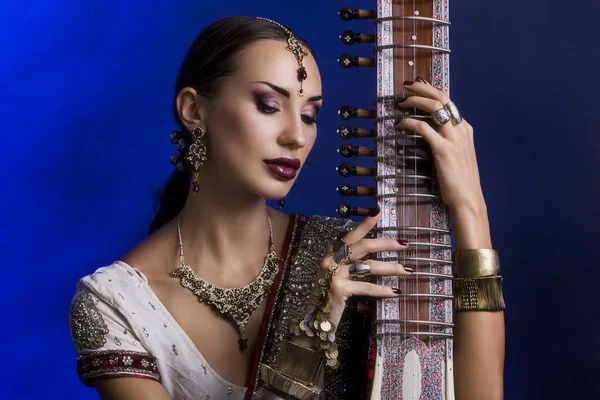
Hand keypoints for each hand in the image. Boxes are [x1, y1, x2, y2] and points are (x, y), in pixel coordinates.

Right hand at [320, 212, 412, 328]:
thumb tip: (364, 248)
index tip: (379, 212)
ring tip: (407, 270)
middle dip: (386, 243)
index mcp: (331, 255)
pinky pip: (366, 286)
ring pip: (369, 267)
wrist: (315, 321)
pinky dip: (382, 289)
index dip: (365, 224)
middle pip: (363, 246)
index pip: (351, 236)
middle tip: (405, 243)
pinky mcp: (338, 288)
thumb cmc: (328, 299)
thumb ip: (345, 261)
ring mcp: (333, 273)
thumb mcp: (335, 275)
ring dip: (391, 267)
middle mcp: (330, 260)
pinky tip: (395, 291)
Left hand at [397, 78, 484, 213]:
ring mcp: (453, 138)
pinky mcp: (443, 149)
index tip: (418, 87)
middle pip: (442, 98)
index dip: (432, 92)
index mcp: (465, 130)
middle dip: (423, 88)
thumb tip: (431, 134)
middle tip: (408, 86)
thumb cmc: (460, 182)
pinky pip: (423, 128)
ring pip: (434, 107)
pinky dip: (410, 122)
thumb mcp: (457, 156)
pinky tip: (401, 124)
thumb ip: (448, 142)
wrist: (468, 199)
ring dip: (415, 101)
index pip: (448, 102)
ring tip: (401, 102)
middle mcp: (461, 130)